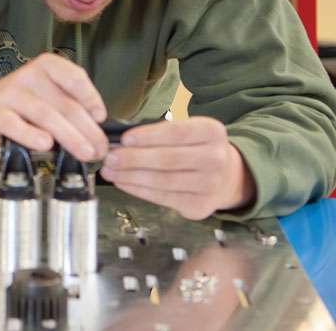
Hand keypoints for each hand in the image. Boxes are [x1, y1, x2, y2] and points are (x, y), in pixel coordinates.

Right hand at [0, 52, 107, 160]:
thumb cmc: (24, 106)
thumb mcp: (49, 97)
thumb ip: (70, 107)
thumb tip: (97, 132)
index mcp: (46, 67)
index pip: (74, 76)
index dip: (91, 97)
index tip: (100, 117)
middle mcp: (28, 76)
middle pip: (64, 103)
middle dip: (87, 129)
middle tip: (99, 149)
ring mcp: (9, 94)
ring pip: (45, 115)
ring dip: (69, 136)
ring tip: (84, 152)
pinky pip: (15, 125)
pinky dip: (32, 136)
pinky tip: (45, 144)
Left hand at [99, 116, 256, 219]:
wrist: (225, 176)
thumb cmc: (194, 148)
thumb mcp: (187, 129)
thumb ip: (159, 131)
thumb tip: (121, 139)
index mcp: (212, 132)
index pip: (177, 132)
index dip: (149, 136)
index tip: (124, 138)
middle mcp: (216, 159)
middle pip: (167, 159)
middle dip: (133, 159)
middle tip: (109, 157)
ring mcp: (210, 185)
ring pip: (162, 181)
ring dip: (130, 176)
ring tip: (110, 171)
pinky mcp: (199, 206)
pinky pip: (162, 198)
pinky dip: (138, 190)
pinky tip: (123, 182)